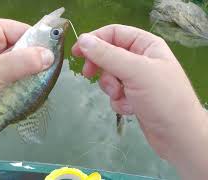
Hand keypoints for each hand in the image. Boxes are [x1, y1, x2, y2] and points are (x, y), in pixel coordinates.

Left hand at [0, 18, 53, 119]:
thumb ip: (24, 62)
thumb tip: (50, 56)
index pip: (24, 31)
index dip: (40, 44)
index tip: (53, 61)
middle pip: (21, 45)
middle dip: (33, 60)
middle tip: (46, 76)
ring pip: (16, 59)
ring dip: (25, 71)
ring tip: (37, 83)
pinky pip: (8, 68)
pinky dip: (16, 77)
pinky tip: (24, 86)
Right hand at [72, 24, 207, 177]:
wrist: (177, 136)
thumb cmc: (162, 98)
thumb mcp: (135, 71)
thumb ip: (107, 55)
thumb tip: (83, 40)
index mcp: (146, 45)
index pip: (114, 34)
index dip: (94, 40)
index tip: (77, 52)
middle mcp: (141, 59)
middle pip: (108, 55)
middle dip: (102, 68)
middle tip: (89, 75)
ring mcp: (136, 79)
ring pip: (109, 76)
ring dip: (111, 88)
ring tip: (122, 96)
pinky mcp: (133, 96)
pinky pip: (114, 93)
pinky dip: (118, 101)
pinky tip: (130, 108)